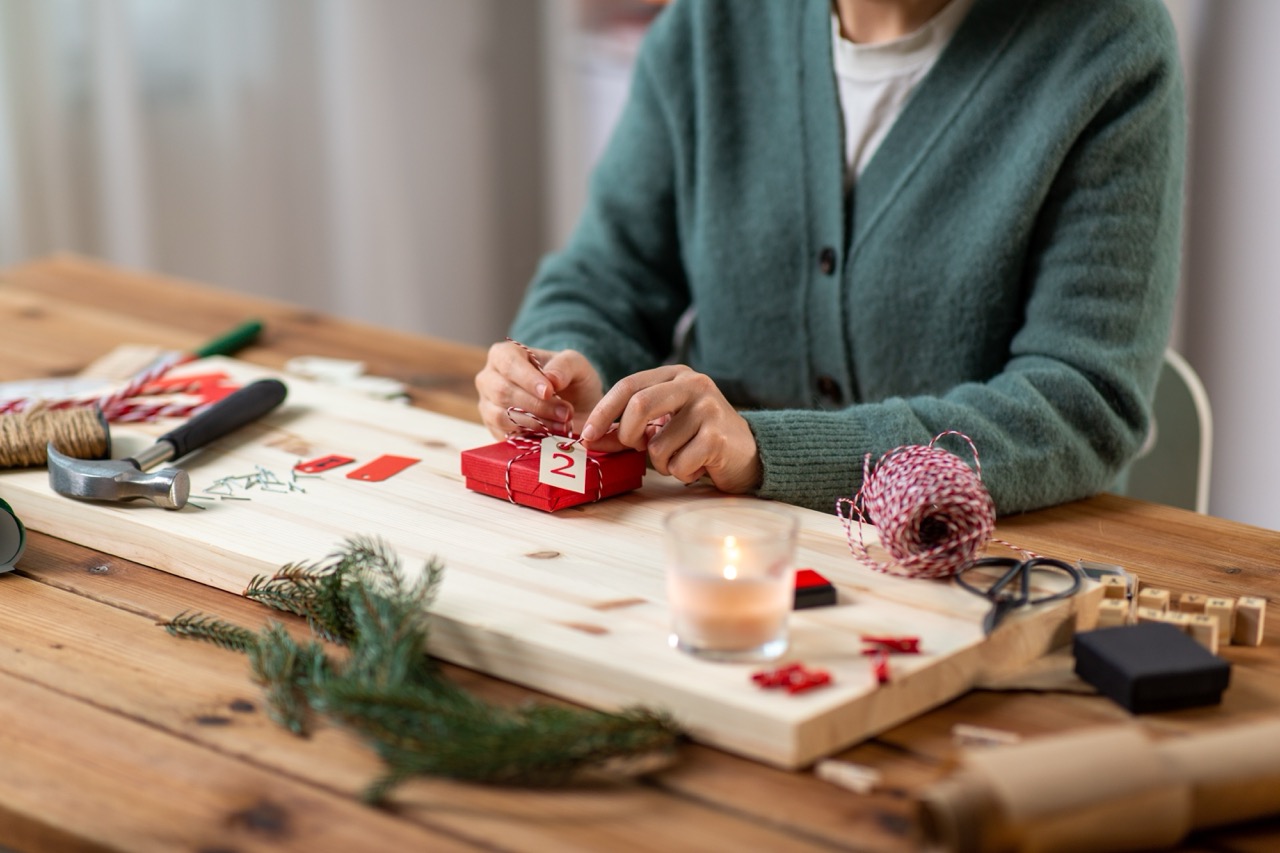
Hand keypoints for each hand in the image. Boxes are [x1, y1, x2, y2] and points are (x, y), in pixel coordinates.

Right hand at [475, 342, 603, 438]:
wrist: (574, 406)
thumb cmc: (569, 379)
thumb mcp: (575, 364)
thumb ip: (565, 365)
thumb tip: (551, 379)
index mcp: (504, 355)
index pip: (508, 363)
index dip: (527, 379)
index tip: (549, 392)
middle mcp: (489, 379)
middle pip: (502, 392)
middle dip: (536, 405)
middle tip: (565, 413)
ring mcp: (488, 406)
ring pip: (501, 416)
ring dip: (535, 423)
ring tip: (563, 425)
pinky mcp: (494, 430)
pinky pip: (505, 435)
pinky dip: (530, 436)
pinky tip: (551, 434)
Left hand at [580, 365, 761, 493]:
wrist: (749, 454)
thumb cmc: (697, 440)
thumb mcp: (661, 427)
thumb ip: (627, 431)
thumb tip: (589, 440)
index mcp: (676, 375)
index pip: (628, 385)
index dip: (603, 412)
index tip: (585, 435)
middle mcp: (693, 384)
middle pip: (639, 405)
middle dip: (628, 434)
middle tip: (635, 448)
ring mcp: (709, 408)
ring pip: (658, 445)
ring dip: (662, 463)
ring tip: (682, 460)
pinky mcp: (718, 436)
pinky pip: (679, 463)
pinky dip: (681, 473)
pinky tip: (699, 467)